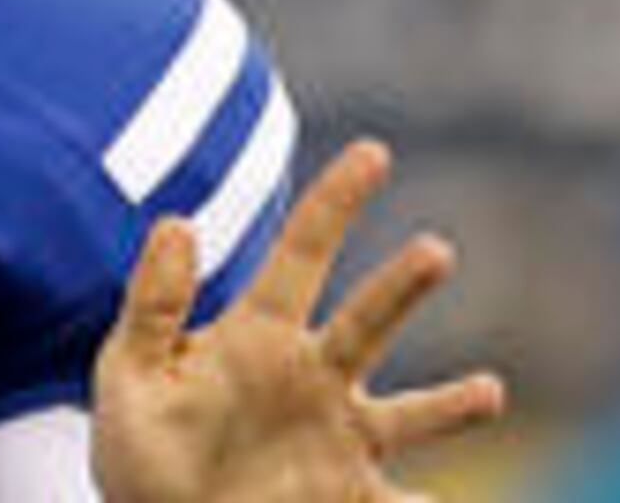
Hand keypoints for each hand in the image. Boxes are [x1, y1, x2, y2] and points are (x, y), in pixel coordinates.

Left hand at [93, 139, 508, 502]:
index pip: (305, 250)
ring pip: (407, 416)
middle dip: (401, 288)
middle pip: (367, 321)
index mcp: (261, 333)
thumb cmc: (143, 446)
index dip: (337, 200)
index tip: (374, 151)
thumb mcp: (130, 375)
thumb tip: (175, 222)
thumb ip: (153, 305)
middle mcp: (315, 376)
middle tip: (435, 252)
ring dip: (447, 406)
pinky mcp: (348, 496)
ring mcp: (339, 438)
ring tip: (489, 394)